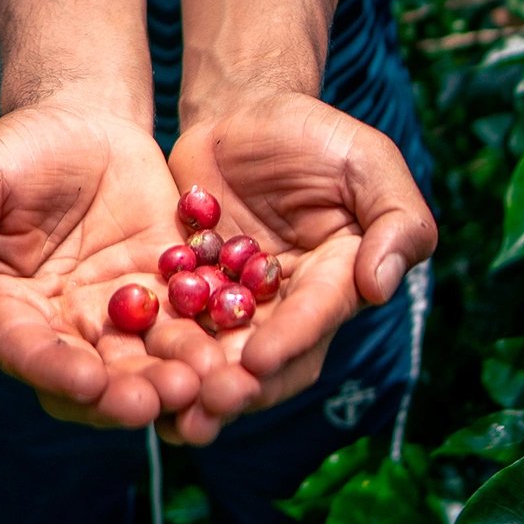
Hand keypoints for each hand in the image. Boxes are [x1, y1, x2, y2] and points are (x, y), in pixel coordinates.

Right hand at [0, 104, 224, 429]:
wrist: (85, 123)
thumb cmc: (15, 149)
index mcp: (7, 309)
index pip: (26, 350)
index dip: (55, 369)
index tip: (88, 381)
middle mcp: (62, 327)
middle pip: (92, 375)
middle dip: (124, 394)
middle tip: (156, 401)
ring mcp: (117, 316)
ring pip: (145, 362)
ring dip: (175, 380)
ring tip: (206, 384)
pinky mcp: (166, 295)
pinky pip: (189, 327)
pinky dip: (211, 343)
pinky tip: (236, 352)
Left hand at [167, 91, 436, 436]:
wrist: (242, 112)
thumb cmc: (315, 135)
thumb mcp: (368, 162)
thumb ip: (395, 219)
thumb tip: (380, 286)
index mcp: (338, 282)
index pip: (315, 318)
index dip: (290, 341)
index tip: (259, 361)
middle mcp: (288, 307)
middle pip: (266, 359)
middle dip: (237, 386)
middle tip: (205, 408)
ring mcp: (236, 305)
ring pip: (217, 356)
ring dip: (194, 384)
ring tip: (165, 411)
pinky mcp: (190, 293)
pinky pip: (172, 325)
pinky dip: (155, 350)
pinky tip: (128, 372)